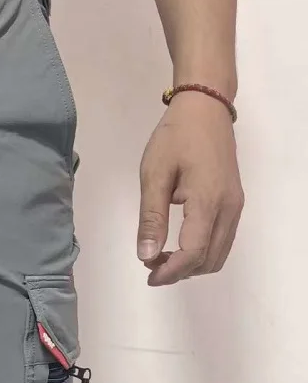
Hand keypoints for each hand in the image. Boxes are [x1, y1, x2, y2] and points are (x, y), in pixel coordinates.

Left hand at [137, 92, 243, 286]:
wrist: (206, 108)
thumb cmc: (176, 137)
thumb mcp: (154, 174)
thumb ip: (151, 217)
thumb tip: (146, 255)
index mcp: (207, 201)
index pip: (193, 252)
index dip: (171, 271)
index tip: (149, 274)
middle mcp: (228, 208)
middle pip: (208, 260)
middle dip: (179, 270)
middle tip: (150, 262)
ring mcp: (235, 206)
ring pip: (218, 255)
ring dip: (191, 264)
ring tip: (162, 254)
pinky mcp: (235, 203)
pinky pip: (222, 240)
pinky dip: (202, 252)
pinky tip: (179, 243)